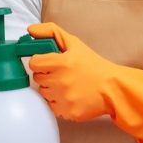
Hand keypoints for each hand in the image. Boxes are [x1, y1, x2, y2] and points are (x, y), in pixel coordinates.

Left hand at [28, 22, 142, 142]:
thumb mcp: (75, 44)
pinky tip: (72, 96)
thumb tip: (30, 29)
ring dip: (53, 89)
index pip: (34, 63)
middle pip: (38, 78)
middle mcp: (60, 81)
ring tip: (70, 86)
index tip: (51, 63)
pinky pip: (52, 107)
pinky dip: (60, 103)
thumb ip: (51, 32)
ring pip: (44, 93)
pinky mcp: (67, 112)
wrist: (113, 88)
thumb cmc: (94, 66)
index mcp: (62, 62)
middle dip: (48, 75)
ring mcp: (63, 98)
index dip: (42, 61)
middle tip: (65, 74)